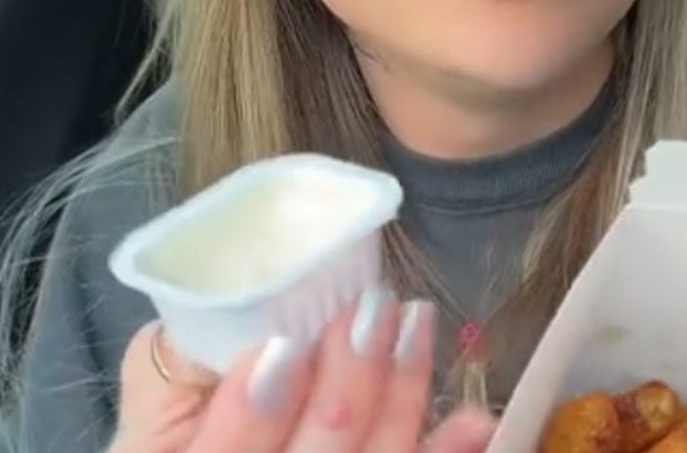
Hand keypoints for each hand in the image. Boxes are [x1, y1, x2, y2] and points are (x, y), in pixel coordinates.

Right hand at [109, 292, 497, 452]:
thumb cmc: (192, 437)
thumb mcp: (154, 418)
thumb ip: (173, 370)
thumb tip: (225, 303)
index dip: (255, 405)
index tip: (286, 345)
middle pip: (321, 448)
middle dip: (350, 377)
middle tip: (372, 305)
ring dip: (404, 387)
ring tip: (415, 320)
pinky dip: (447, 447)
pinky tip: (476, 418)